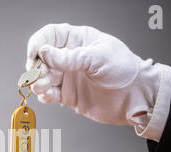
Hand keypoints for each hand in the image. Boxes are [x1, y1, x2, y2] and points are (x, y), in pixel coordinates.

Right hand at [26, 23, 170, 128]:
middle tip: (38, 75)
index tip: (35, 54)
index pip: (50, 35)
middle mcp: (70, 58)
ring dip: (38, 82)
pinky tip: (48, 96)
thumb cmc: (124, 70)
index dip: (39, 43)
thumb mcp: (98, 58)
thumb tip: (45, 53)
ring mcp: (68, 77)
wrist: (136, 97)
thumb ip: (70, 57)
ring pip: (43, 77)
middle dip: (36, 66)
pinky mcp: (68, 95)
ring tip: (43, 87)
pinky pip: (49, 94)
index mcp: (78, 40)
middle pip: (42, 57)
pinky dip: (44, 96)